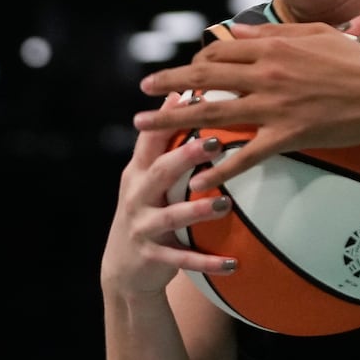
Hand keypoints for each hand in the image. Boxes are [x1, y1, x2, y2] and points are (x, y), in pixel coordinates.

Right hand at [100, 92, 236, 294]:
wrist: (124, 267)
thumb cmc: (148, 208)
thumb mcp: (149, 176)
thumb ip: (164, 141)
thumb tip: (186, 92)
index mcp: (139, 171)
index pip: (151, 138)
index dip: (168, 117)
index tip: (192, 97)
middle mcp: (137, 195)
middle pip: (160, 170)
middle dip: (185, 156)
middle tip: (215, 143)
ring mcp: (142, 226)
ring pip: (171, 216)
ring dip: (199, 210)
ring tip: (226, 203)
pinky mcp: (152, 256)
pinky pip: (183, 259)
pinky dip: (208, 262)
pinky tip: (234, 263)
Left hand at [134, 21, 359, 189]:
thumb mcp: (322, 35)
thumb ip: (281, 32)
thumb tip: (245, 31)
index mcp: (276, 46)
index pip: (221, 51)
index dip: (196, 61)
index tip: (182, 71)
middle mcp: (268, 73)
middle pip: (204, 78)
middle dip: (167, 84)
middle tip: (143, 91)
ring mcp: (276, 105)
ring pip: (212, 113)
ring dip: (172, 120)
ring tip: (143, 126)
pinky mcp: (289, 134)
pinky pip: (246, 155)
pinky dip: (220, 167)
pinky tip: (199, 178)